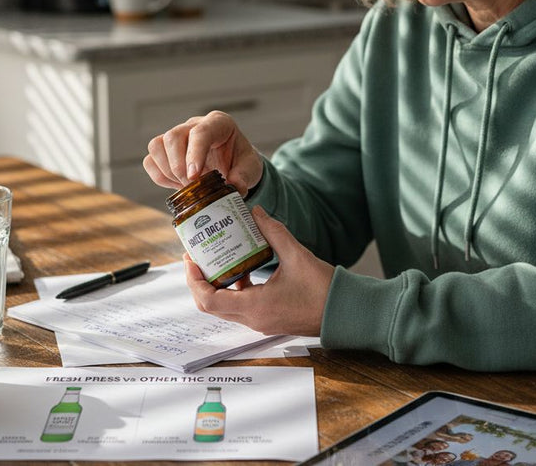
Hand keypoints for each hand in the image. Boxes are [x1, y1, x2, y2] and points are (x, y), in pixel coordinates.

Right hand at [144, 111, 262, 195]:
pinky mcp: (165, 150)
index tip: (194, 176)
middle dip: (178, 166)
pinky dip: (160, 176)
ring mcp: (177, 136)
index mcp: (218, 124)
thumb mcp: (251, 168)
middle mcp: (194, 125)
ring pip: (156, 146)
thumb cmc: (241, 161)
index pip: (200, 132)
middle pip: (173, 136)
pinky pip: (150, 161)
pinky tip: (177, 185)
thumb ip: (244, 177)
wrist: (232, 163)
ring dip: (167, 171)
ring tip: (185, 186)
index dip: (194, 154)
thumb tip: (235, 187)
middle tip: (192, 186)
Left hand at [184, 206, 333, 334]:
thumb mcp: (297, 255)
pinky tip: (242, 270)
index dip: (194, 279)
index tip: (191, 259)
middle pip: (210, 306)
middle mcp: (253, 319)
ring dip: (215, 286)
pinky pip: (240, 308)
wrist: (344, 311)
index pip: (209, 300)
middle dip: (199, 281)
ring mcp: (260, 323)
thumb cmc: (324, 289)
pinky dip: (233, 291)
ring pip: (224, 308)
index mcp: (255, 306)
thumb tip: (256, 212)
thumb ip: (274, 232)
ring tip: (215, 260)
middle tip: (196, 258)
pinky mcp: (267, 320)